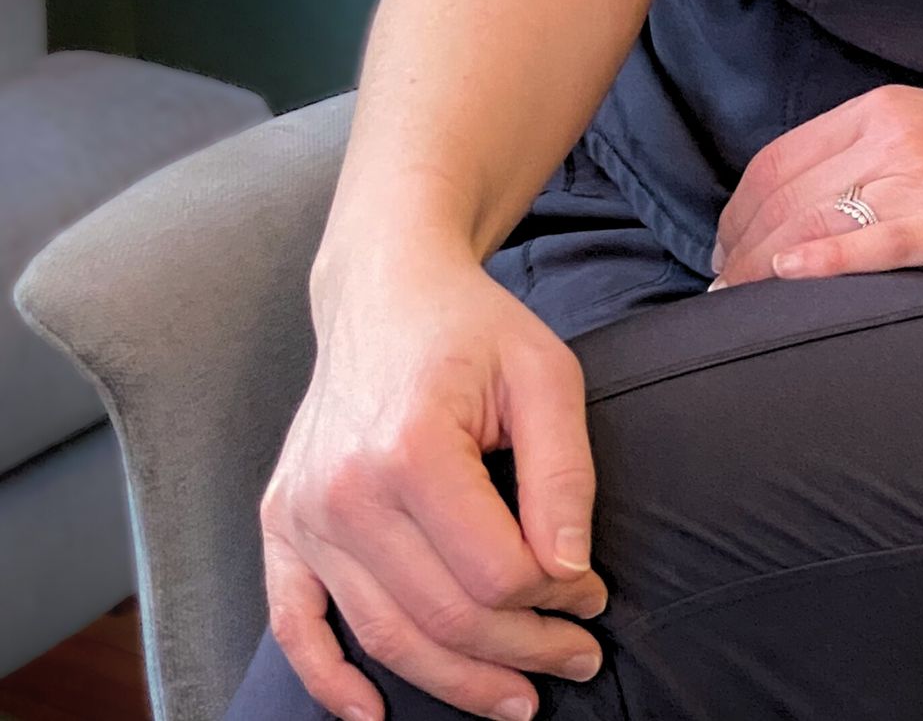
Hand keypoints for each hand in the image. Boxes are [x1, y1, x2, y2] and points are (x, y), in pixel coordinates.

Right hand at [259, 238, 610, 720]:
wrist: (384, 290)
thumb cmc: (473, 329)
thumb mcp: (546, 374)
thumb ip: (564, 473)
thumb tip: (570, 573)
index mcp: (413, 446)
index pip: (496, 572)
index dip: (556, 601)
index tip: (593, 598)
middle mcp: (346, 489)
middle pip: (442, 617)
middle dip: (520, 653)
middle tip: (575, 660)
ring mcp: (305, 512)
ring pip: (383, 636)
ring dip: (455, 682)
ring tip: (517, 697)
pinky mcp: (282, 522)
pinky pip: (295, 624)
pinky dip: (330, 681)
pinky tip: (376, 713)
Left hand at [707, 82, 922, 288]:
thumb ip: (874, 153)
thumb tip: (809, 207)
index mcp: (882, 110)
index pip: (776, 161)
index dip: (734, 214)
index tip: (720, 255)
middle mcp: (895, 136)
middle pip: (784, 196)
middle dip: (736, 251)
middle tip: (716, 299)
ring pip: (816, 221)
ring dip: (761, 270)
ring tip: (736, 313)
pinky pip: (878, 241)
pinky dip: (826, 260)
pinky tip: (790, 279)